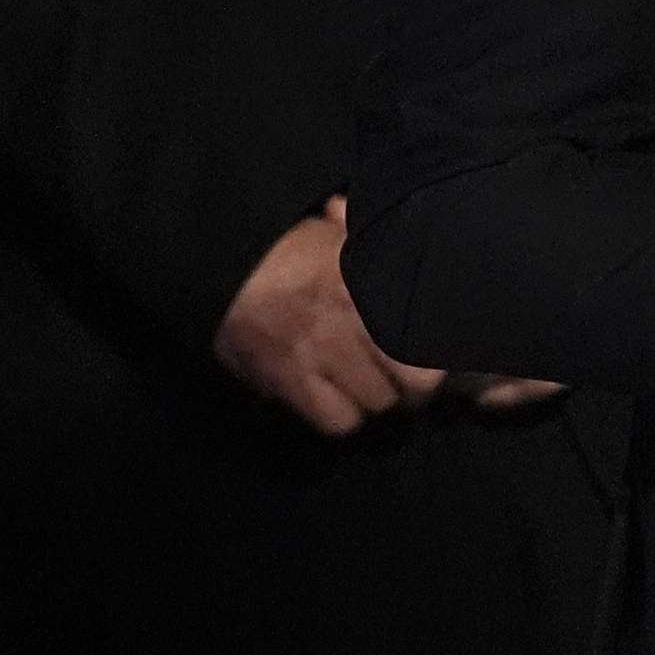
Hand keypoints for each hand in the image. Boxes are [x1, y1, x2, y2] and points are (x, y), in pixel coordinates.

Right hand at [214, 197, 440, 436]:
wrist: (219, 269)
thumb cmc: (285, 249)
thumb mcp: (339, 237)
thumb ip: (371, 244)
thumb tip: (382, 234)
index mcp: (368, 286)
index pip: (426, 345)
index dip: (436, 360)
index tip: (433, 357)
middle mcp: (349, 323)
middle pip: (411, 384)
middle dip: (413, 387)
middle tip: (408, 381)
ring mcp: (317, 355)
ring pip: (374, 405)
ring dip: (376, 401)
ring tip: (372, 389)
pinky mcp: (286, 380)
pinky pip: (334, 420)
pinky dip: (341, 416)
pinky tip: (339, 400)